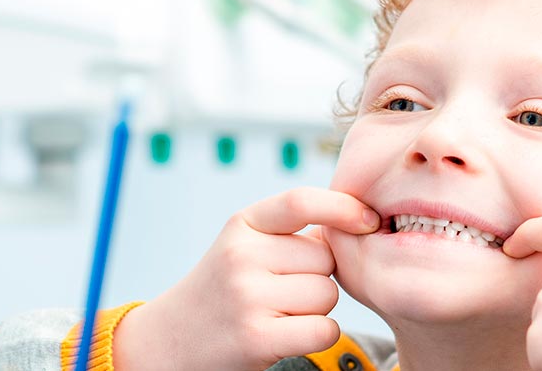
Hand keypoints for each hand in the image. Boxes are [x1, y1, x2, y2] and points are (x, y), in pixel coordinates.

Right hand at [114, 188, 379, 370]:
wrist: (171, 340)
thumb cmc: (225, 292)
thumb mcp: (244, 246)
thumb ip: (291, 234)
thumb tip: (361, 222)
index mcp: (242, 225)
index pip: (300, 201)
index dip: (343, 207)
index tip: (370, 219)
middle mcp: (241, 255)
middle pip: (325, 260)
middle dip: (318, 278)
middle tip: (280, 293)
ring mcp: (247, 296)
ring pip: (327, 295)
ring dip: (316, 309)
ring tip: (277, 314)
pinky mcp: (257, 337)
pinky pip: (324, 329)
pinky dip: (318, 335)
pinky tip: (288, 335)